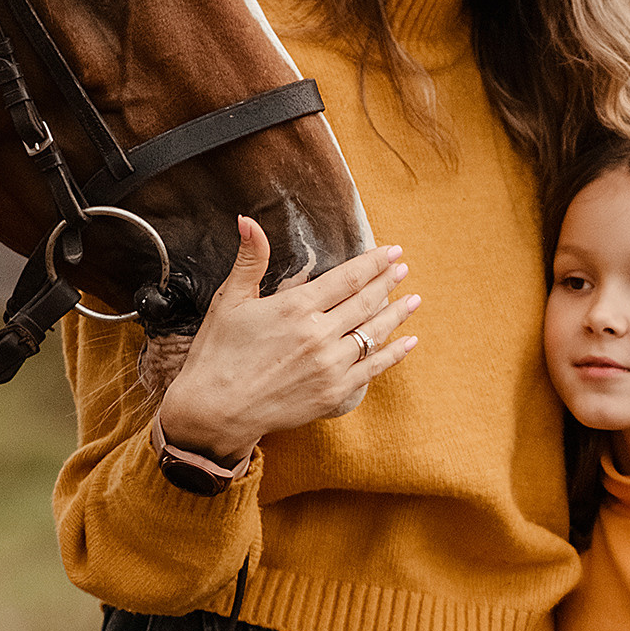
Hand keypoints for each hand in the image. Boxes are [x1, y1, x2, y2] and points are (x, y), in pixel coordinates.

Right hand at [156, 218, 416, 455]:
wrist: (215, 411)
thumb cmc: (218, 354)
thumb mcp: (229, 300)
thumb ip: (250, 260)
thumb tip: (249, 220)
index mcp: (296, 307)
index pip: (347, 279)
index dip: (373, 263)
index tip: (392, 252)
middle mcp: (319, 335)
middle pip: (365, 303)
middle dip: (387, 283)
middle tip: (403, 268)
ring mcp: (330, 366)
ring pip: (373, 333)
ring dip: (396, 314)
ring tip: (413, 299)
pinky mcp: (333, 393)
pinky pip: (373, 369)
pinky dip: (394, 354)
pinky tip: (409, 341)